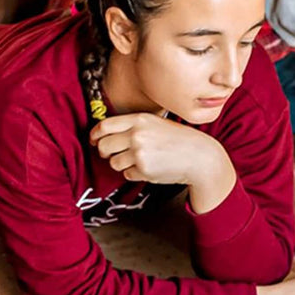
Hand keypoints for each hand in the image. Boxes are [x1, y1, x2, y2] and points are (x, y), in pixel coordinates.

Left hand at [90, 113, 231, 188]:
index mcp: (139, 120)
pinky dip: (135, 174)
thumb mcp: (156, 124)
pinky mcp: (144, 170)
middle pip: (104, 146)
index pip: (104, 126)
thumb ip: (133, 126)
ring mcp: (139, 153)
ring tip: (139, 162)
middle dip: (105, 153)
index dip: (95, 135)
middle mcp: (136, 135)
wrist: (199, 157)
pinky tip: (150, 169)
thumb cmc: (179, 141)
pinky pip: (128, 174)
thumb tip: (106, 135)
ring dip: (122, 165)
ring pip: (114, 162)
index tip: (95, 141)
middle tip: (112, 155)